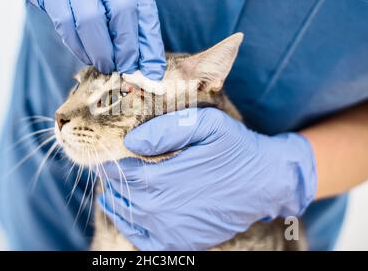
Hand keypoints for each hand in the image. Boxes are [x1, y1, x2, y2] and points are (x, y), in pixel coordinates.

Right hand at [0, 0, 165, 78]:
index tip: (152, 73)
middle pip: (122, 11)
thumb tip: (147, 62)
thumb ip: (134, 17)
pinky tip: (84, 54)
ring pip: (91, 21)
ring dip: (100, 52)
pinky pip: (65, 23)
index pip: (145, 8)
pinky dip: (77, 46)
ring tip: (105, 65)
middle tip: (124, 68)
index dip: (150, 45)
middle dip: (125, 49)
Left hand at [98, 108, 316, 249]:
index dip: (107, 164)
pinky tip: (127, 214)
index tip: (102, 154)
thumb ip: (166, 130)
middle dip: (111, 181)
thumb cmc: (235, 149)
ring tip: (112, 187)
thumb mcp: (207, 124)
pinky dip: (130, 227)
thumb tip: (131, 142)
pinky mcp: (182, 243)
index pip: (121, 173)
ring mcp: (172, 230)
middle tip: (107, 168)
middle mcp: (163, 209)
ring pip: (128, 217)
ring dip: (116, 201)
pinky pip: (143, 240)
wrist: (265, 182)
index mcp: (164, 179)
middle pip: (121, 195)